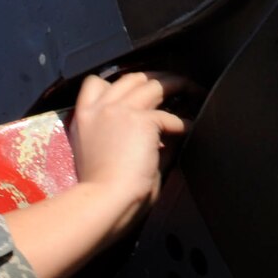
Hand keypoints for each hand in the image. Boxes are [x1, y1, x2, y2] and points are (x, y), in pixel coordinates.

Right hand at [67, 71, 190, 233]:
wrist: (104, 200)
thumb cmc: (102, 190)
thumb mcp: (104, 153)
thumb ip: (126, 135)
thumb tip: (160, 130)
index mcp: (84, 119)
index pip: (96, 84)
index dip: (121, 83)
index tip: (139, 88)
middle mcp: (100, 108)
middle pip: (132, 78)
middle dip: (156, 78)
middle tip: (175, 85)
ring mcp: (120, 110)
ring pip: (155, 84)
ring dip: (177, 84)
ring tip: (192, 91)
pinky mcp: (143, 121)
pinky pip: (171, 117)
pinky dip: (185, 123)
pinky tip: (192, 128)